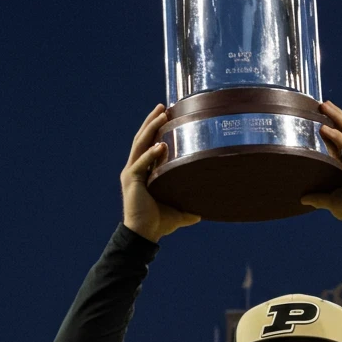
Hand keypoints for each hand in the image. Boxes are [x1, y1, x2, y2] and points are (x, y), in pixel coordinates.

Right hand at [121, 104, 200, 241]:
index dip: (156, 128)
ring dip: (150, 128)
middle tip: (164, 106)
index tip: (167, 114)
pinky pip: (141, 163)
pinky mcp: (132, 181)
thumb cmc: (159, 221)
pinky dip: (151, 154)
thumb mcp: (181, 209)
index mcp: (144, 170)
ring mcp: (132, 173)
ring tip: (162, 115)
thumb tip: (209, 207)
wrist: (145, 235)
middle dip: (152, 121)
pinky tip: (161, 145)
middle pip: (142, 138)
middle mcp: (135, 168)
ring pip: (140, 144)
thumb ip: (193, 205)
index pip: (148, 143)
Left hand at [300, 101, 341, 225]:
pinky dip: (337, 136)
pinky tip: (324, 129)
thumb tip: (304, 198)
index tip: (325, 115)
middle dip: (337, 115)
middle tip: (323, 104)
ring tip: (324, 107)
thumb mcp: (331, 198)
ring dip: (337, 117)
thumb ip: (318, 196)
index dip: (338, 124)